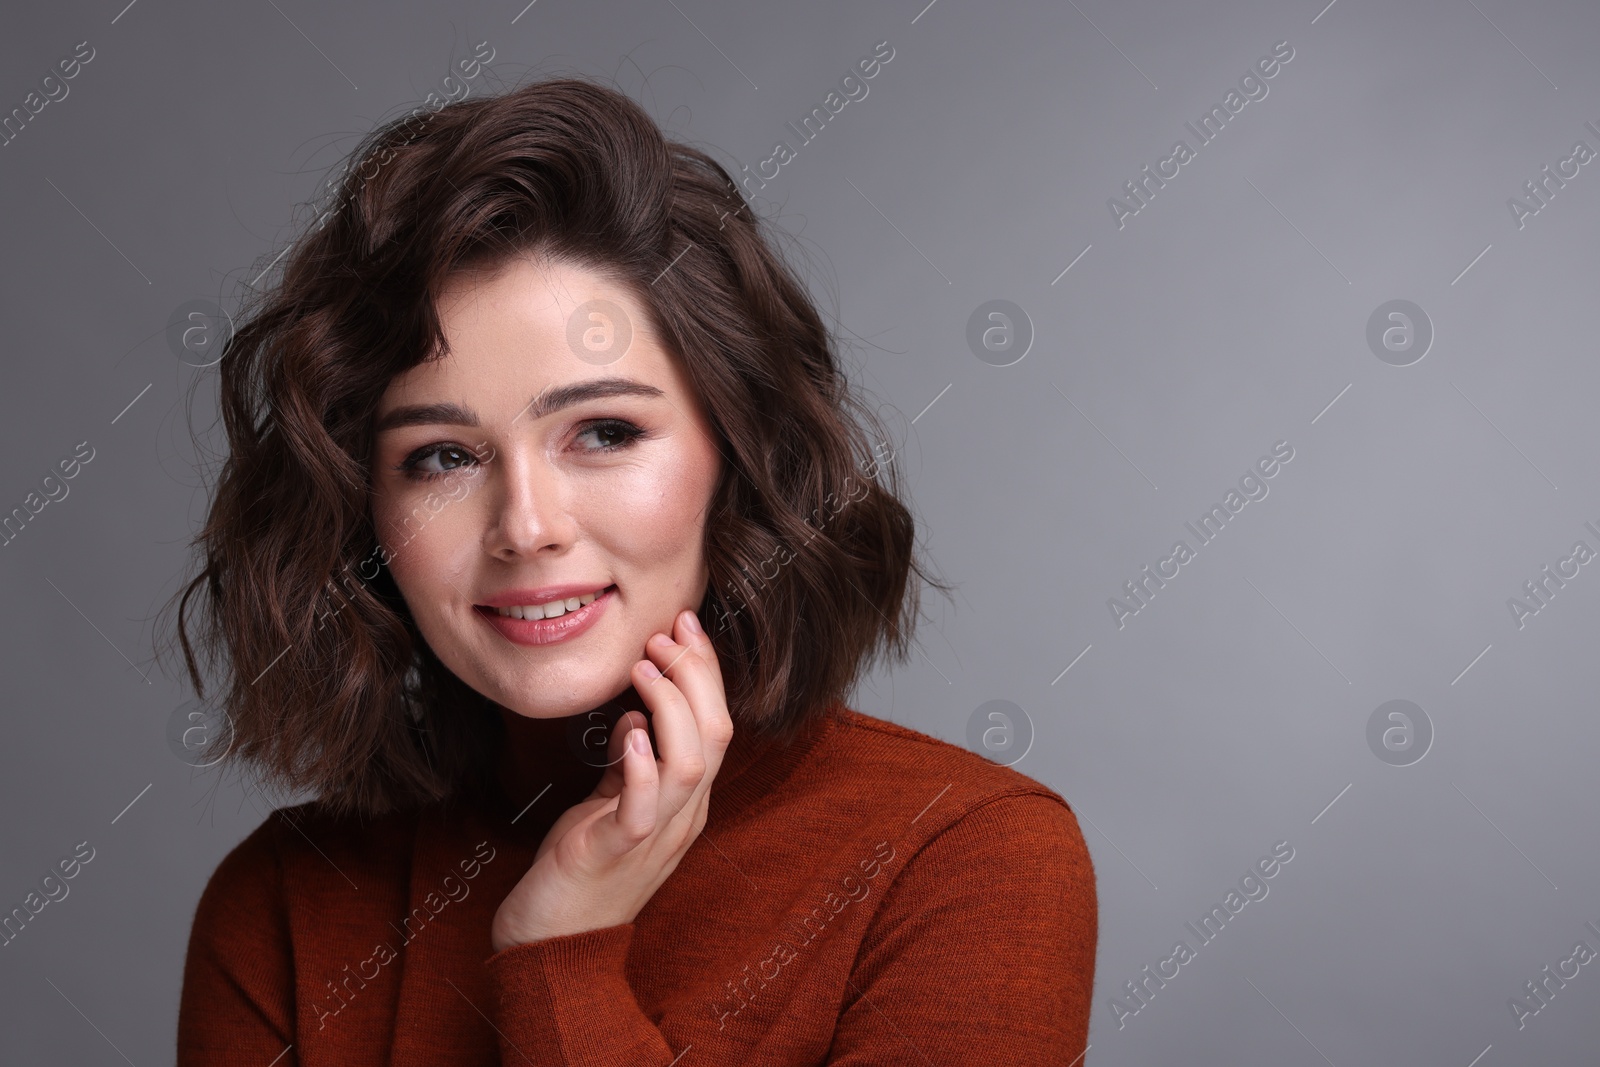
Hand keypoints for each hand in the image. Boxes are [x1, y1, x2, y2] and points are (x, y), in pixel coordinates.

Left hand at [489, 608, 733, 951]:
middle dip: (697, 675)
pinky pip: (643, 808)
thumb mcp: (611, 803)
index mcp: (686, 801)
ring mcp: (654, 837)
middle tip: (666, 633)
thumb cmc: (580, 871)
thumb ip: (631, 763)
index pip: (716, 724)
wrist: (550, 946)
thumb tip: (635, 713)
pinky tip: (626, 731)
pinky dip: (642, 765)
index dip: (705, 671)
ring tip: (645, 668)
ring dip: (672, 708)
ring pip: (692, 764)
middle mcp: (682, 816)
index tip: (682, 624)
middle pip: (716, 735)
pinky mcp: (615, 853)